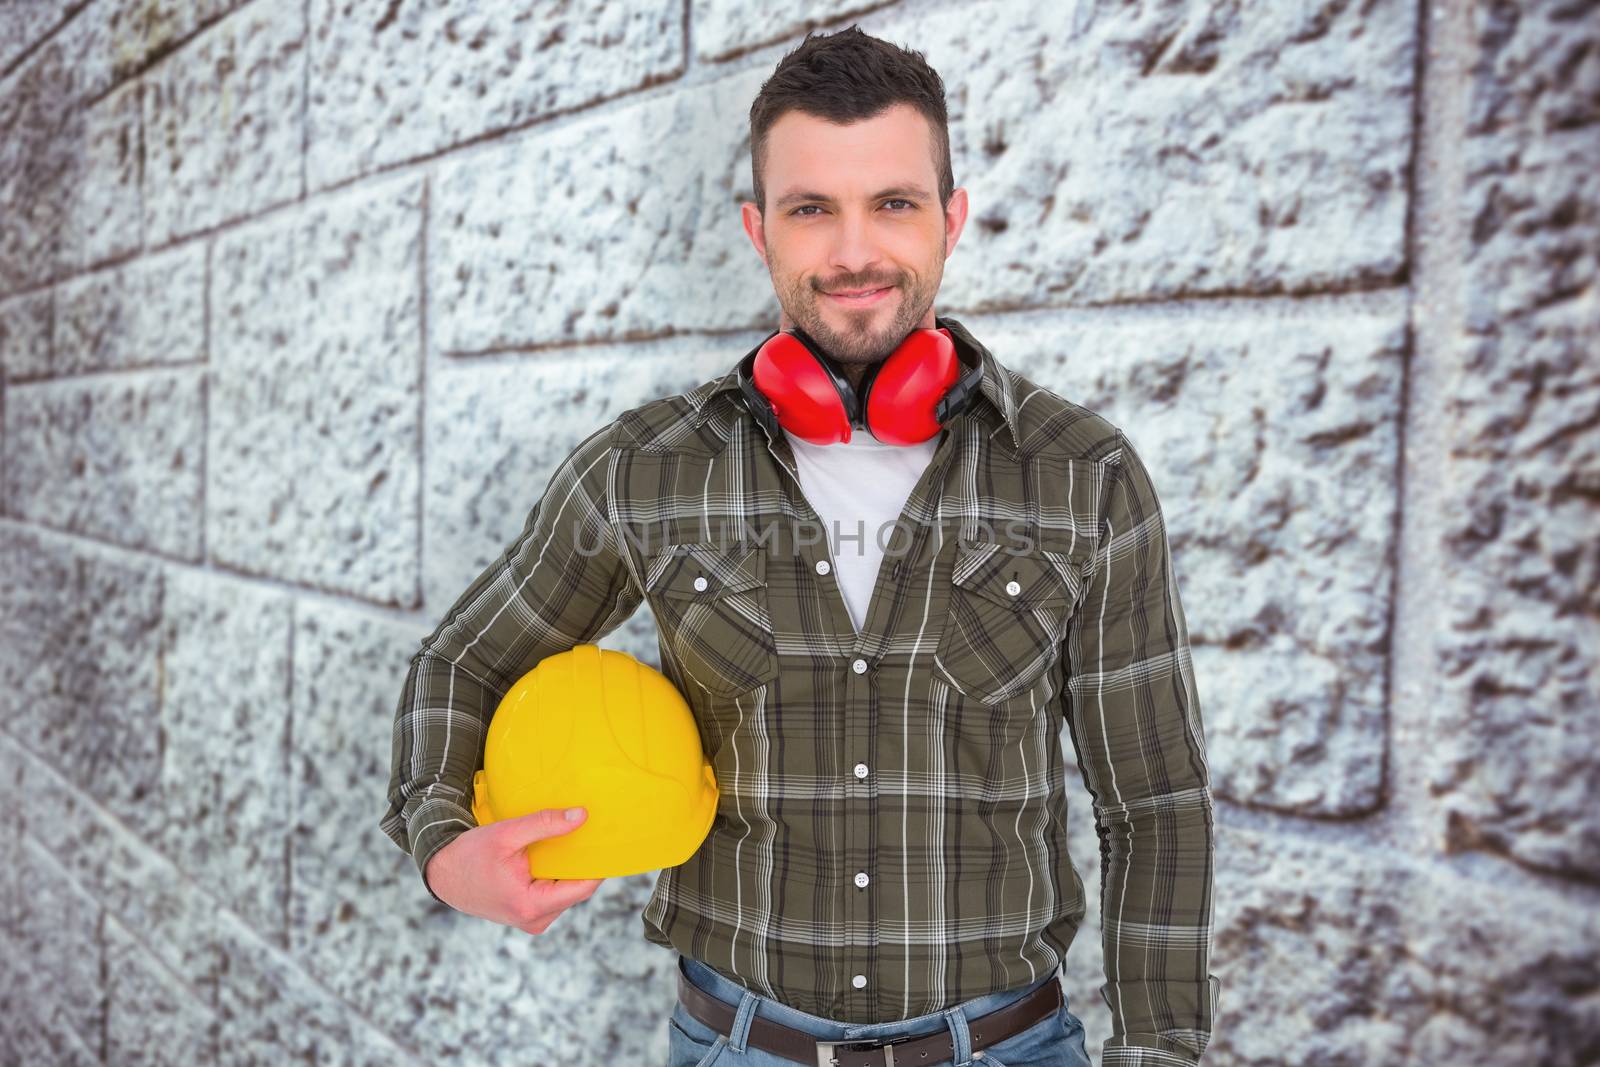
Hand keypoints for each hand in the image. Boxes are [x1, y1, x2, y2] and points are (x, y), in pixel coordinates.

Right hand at [424, 807, 603, 933]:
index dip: (599, 864)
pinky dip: (555, 877)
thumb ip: (545, 824)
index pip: (583, 887)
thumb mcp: (508, 834)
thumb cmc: (470, 855)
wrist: (442, 874)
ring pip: (565, 893)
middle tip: (590, 835)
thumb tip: (582, 816)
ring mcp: (531, 921)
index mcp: (532, 905)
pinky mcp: (527, 915)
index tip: (609, 841)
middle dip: (583, 864)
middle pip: (576, 890)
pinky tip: (552, 857)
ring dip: (568, 870)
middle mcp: (535, 920)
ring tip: (568, 843)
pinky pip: (553, 895)